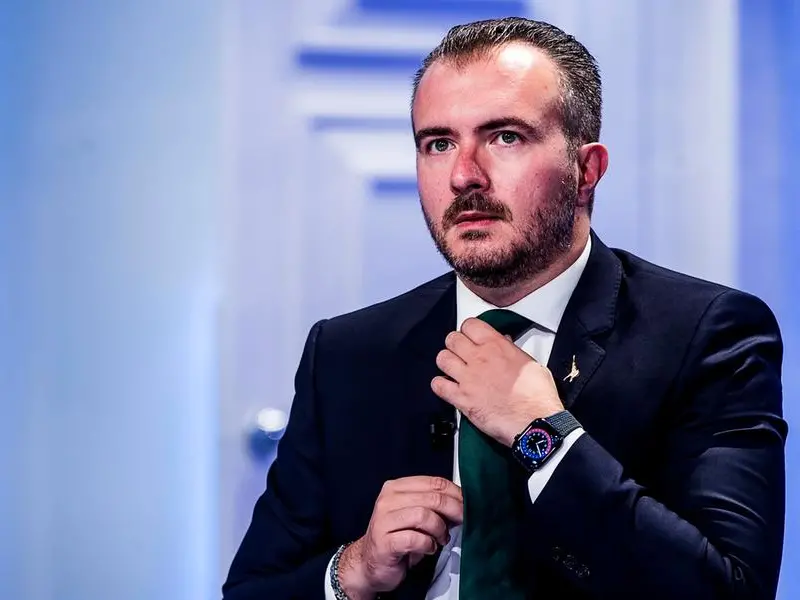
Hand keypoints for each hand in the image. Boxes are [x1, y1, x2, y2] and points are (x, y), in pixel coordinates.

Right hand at [338, 476, 462, 599]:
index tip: (467, 504)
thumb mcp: (415, 516)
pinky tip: (429, 548)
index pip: (433, 482)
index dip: (455, 493)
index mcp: (396, 488)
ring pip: (424, 516)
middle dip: (454, 510)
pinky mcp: (384, 542)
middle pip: (432, 498)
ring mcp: (383, 520)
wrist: (370, 563)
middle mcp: (387, 500)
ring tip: (441, 539)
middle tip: (462, 521)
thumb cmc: (397, 538)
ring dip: (439, 529)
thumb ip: (433, 506)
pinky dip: (428, 545)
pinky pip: (416, 539)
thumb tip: (461, 503)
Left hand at [432, 317, 563, 446]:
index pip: (470, 324)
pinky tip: (448, 387)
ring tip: (453, 369)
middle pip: (452, 339)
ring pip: (442, 359)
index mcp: (496, 346)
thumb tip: (505, 344)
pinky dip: (440, 385)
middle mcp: (479, 358)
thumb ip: (512, 351)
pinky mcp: (461, 399)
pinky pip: (438, 385)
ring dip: (446, 363)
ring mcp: (468, 378)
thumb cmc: (537, 396)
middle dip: (455, 344)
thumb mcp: (530, 363)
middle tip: (461, 352)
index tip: (471, 336)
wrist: (535, 422)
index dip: (468, 330)